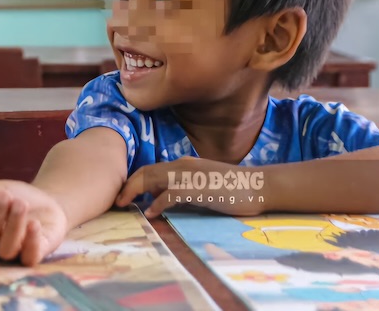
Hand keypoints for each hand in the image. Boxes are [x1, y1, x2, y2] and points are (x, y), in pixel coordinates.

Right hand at [0, 180, 68, 266]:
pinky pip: (28, 257)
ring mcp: (11, 253)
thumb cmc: (13, 197)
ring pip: (7, 247)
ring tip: (21, 203)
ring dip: (14, 223)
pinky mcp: (34, 255)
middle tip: (4, 196)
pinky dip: (30, 240)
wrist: (46, 200)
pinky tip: (34, 224)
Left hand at [114, 157, 267, 217]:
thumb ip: (184, 189)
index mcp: (184, 165)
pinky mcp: (198, 188)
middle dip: (128, 185)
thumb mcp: (203, 186)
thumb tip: (164, 201)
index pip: (151, 169)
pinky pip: (170, 194)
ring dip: (136, 191)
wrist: (260, 186)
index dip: (135, 180)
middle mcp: (183, 166)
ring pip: (153, 179)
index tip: (125, 194)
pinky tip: (151, 213)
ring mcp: (190, 175)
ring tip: (126, 204)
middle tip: (118, 200)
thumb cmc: (234, 189)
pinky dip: (157, 203)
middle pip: (146, 172)